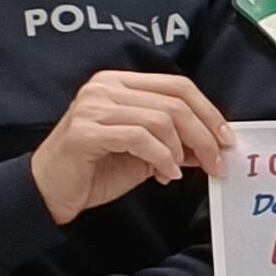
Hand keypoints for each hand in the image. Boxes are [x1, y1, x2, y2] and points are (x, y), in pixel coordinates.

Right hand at [28, 69, 236, 225]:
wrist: (48, 192)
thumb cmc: (95, 170)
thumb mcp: (143, 153)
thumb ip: (174, 142)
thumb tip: (213, 144)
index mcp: (119, 83)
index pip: (177, 85)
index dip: (208, 111)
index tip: (227, 139)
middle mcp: (104, 87)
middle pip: (175, 102)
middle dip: (204, 134)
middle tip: (217, 163)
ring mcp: (93, 106)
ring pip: (161, 119)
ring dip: (182, 150)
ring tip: (180, 171)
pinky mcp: (85, 131)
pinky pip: (140, 138)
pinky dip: (161, 158)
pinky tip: (164, 175)